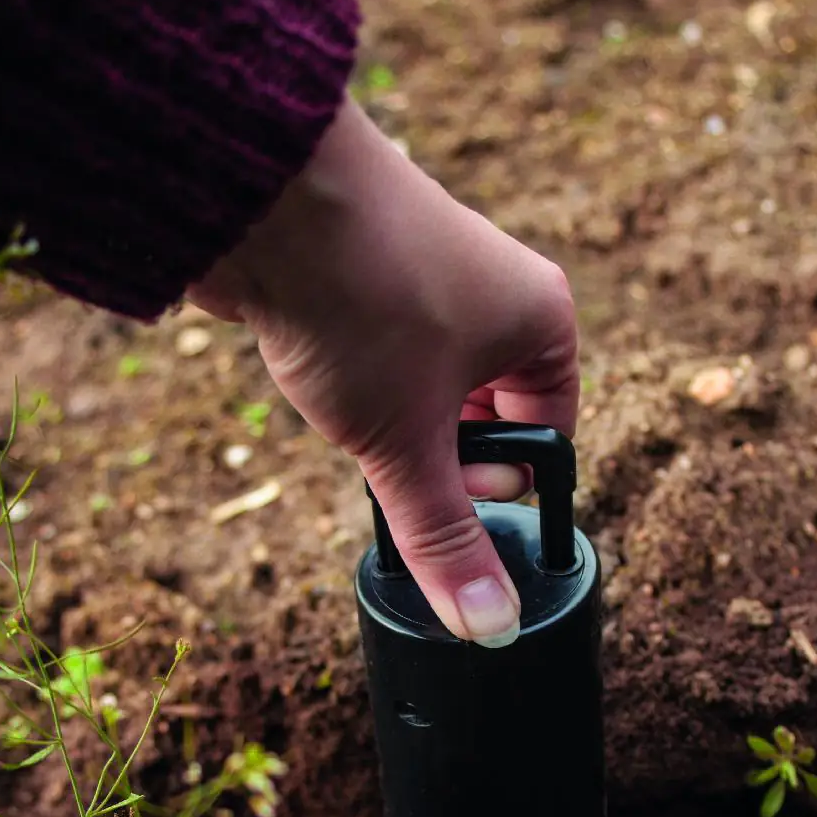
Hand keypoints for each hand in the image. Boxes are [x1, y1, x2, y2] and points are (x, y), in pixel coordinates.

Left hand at [189, 98, 577, 646]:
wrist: (268, 191)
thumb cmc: (363, 301)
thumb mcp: (407, 447)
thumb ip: (446, 538)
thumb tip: (492, 625)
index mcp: (541, 320)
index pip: (548, 430)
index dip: (504, 488)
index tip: (455, 516)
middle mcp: (494, 287)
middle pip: (485, 408)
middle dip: (442, 454)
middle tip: (400, 477)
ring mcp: (427, 271)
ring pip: (423, 379)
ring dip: (393, 418)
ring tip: (356, 425)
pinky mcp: (362, 266)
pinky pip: (375, 345)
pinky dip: (353, 378)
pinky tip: (320, 383)